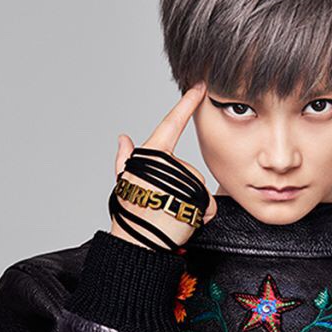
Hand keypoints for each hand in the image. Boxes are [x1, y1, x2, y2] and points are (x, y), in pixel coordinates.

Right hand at [110, 82, 216, 249]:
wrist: (137, 245)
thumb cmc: (131, 213)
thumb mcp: (125, 183)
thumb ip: (124, 159)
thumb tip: (123, 137)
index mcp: (151, 156)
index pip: (171, 124)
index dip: (186, 105)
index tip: (199, 87)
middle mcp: (167, 164)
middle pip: (188, 172)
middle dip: (184, 190)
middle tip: (166, 204)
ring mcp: (181, 179)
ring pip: (198, 188)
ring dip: (192, 204)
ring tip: (172, 213)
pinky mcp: (195, 196)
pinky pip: (208, 204)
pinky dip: (202, 215)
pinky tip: (186, 220)